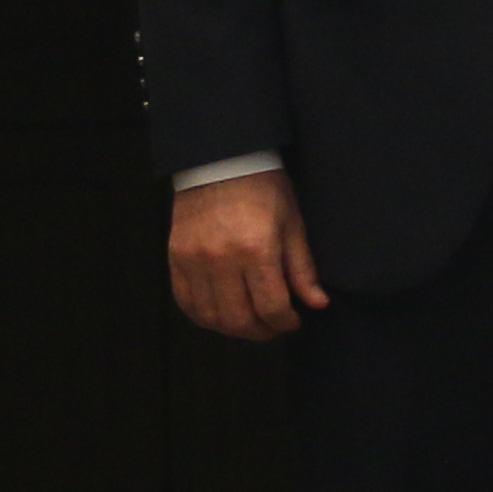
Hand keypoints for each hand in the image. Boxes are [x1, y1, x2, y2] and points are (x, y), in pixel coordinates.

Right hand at [169, 168, 329, 341]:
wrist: (220, 159)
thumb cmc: (264, 188)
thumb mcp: (292, 223)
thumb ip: (302, 268)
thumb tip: (317, 304)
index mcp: (256, 249)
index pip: (271, 307)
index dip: (285, 323)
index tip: (293, 321)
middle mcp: (221, 259)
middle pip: (238, 319)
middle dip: (260, 332)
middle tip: (272, 327)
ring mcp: (193, 260)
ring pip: (210, 317)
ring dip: (232, 329)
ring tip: (249, 322)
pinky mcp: (175, 258)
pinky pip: (185, 302)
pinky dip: (203, 316)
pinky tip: (220, 314)